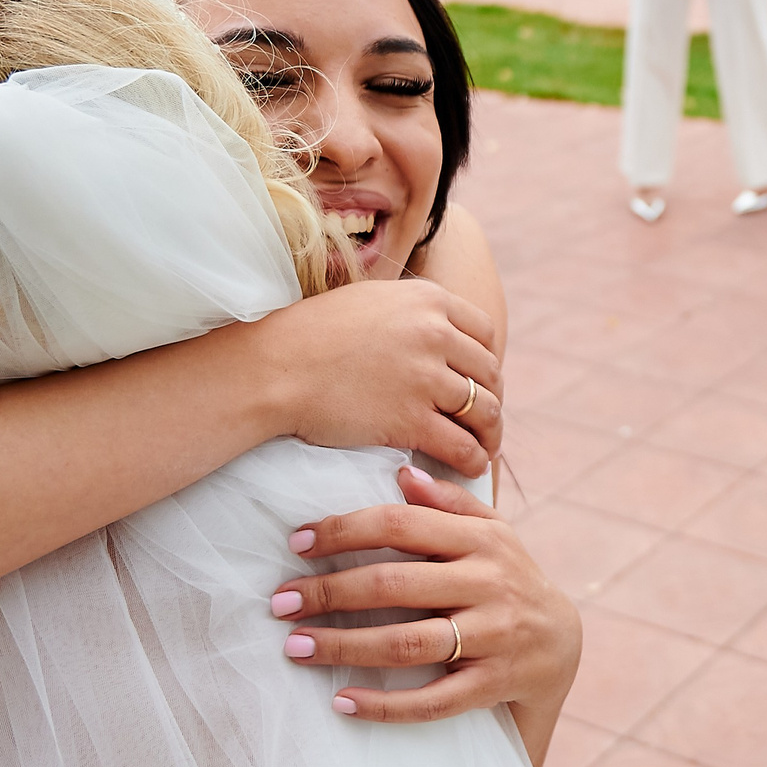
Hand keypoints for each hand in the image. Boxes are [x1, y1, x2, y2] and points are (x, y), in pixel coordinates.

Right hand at [256, 278, 502, 476]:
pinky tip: (470, 467)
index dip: (487, 361)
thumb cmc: (311, 334)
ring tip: (485, 448)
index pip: (484, 333)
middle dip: (493, 399)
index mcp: (428, 300)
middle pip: (489, 372)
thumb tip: (441, 329)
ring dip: (491, 434)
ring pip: (485, 410)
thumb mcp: (371, 300)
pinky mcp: (411, 420)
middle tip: (487, 421)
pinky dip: (474, 460)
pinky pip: (462, 445)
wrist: (274, 367)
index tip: (481, 381)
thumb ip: (412, 311)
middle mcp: (434, 333)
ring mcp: (425, 377)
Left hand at [273, 467, 580, 737]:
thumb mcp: (493, 534)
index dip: (345, 531)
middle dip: (329, 593)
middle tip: (280, 602)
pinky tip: (342, 700)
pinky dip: (384, 704)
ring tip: (296, 648)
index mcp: (483, 540)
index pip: (402, 526)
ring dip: (344, 647)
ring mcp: (494, 637)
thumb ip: (450, 504)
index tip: (297, 543)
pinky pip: (432, 700)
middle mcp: (489, 584)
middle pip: (395, 585)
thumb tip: (401, 473)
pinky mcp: (492, 684)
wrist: (563, 646)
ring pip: (407, 643)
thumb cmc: (510, 579)